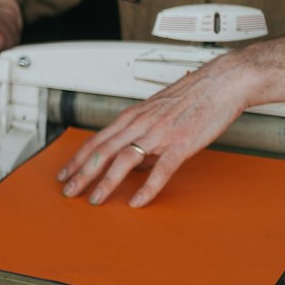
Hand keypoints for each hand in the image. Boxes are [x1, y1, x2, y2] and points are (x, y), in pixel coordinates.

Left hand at [56, 54, 254, 206]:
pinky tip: (137, 201)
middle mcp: (139, 123)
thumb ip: (140, 136)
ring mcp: (159, 133)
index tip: (64, 174)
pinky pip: (160, 169)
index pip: (96, 140)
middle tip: (68, 191)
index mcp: (131, 116)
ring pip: (123, 159)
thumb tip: (132, 163)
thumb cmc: (190, 97)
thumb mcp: (155, 113)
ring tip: (94, 199)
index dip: (77, 159)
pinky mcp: (181, 143)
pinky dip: (146, 187)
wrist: (220, 83)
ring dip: (105, 182)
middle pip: (102, 151)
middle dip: (81, 173)